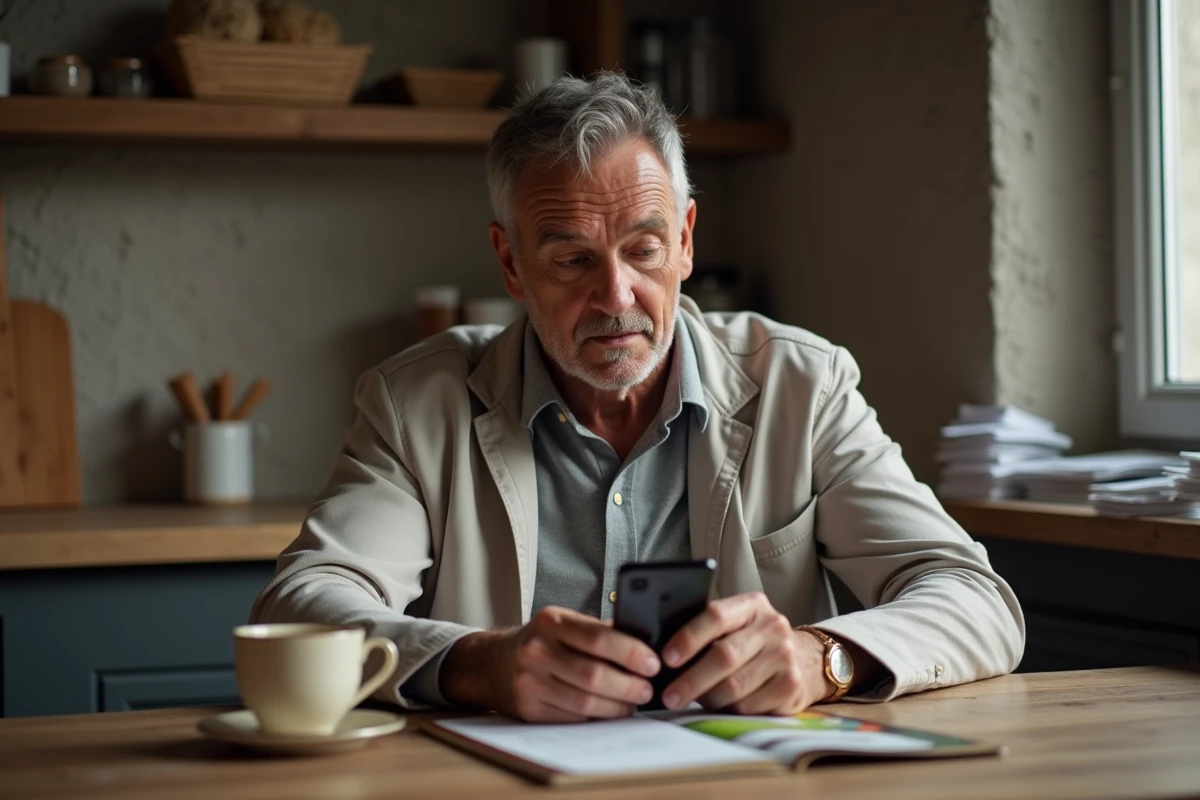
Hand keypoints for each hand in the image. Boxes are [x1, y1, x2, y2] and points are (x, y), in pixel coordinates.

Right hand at [441, 606, 660, 722]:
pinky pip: (572, 718)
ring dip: (617, 706)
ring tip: (632, 702)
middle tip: (647, 689)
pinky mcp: (528, 709)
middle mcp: (537, 650)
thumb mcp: (562, 624)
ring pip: (585, 702)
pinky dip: (597, 718)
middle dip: (629, 686)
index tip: (653, 663)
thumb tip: (644, 644)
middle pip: (594, 674)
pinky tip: (609, 711)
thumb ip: (598, 631)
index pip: (599, 638)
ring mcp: (530, 682)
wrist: (490, 663)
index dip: (631, 652)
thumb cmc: (538, 641)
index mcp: (551, 622)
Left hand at [659, 592, 831, 714]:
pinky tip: (723, 705)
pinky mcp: (791, 685)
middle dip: (690, 679)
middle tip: (669, 695)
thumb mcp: (736, 625)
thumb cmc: (753, 642)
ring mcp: (785, 656)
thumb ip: (708, 631)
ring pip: (734, 686)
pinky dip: (729, 709)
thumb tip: (662, 654)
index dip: (688, 638)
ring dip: (707, 698)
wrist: (805, 659)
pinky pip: (749, 705)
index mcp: (751, 605)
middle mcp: (772, 626)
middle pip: (723, 656)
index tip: (666, 658)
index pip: (715, 615)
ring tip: (692, 700)